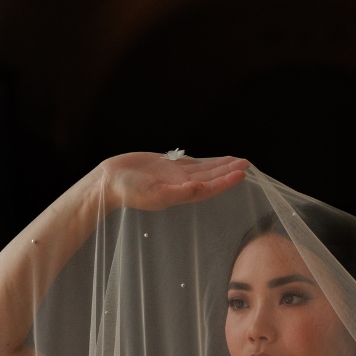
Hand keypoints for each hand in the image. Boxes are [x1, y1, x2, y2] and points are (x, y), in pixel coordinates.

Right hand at [97, 152, 249, 211]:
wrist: (109, 181)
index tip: (242, 173)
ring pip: (203, 169)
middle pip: (211, 177)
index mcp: (181, 193)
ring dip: (220, 165)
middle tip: (247, 163)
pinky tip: (213, 161)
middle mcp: (181, 185)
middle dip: (229, 171)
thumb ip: (179, 192)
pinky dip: (204, 161)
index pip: (210, 188)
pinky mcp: (166, 166)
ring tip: (236, 161)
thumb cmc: (129, 191)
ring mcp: (174, 175)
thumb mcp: (155, 194)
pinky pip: (190, 163)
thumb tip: (200, 189)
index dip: (227, 181)